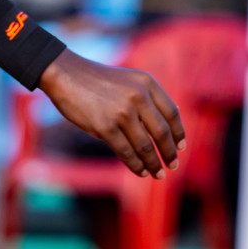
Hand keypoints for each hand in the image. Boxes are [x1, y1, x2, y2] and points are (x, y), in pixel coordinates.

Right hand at [38, 49, 184, 178]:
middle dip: (169, 153)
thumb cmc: (97, 80)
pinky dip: (136, 165)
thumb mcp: (128, 81)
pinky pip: (126, 152)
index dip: (179, 133)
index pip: (172, 112)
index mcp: (147, 83)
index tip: (181, 147)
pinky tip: (140, 171)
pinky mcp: (105, 127)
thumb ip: (147, 99)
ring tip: (157, 174)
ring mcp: (121, 112)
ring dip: (153, 164)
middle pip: (162, 132)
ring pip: (145, 146)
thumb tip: (168, 126)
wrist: (65, 74)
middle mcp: (138, 96)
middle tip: (173, 165)